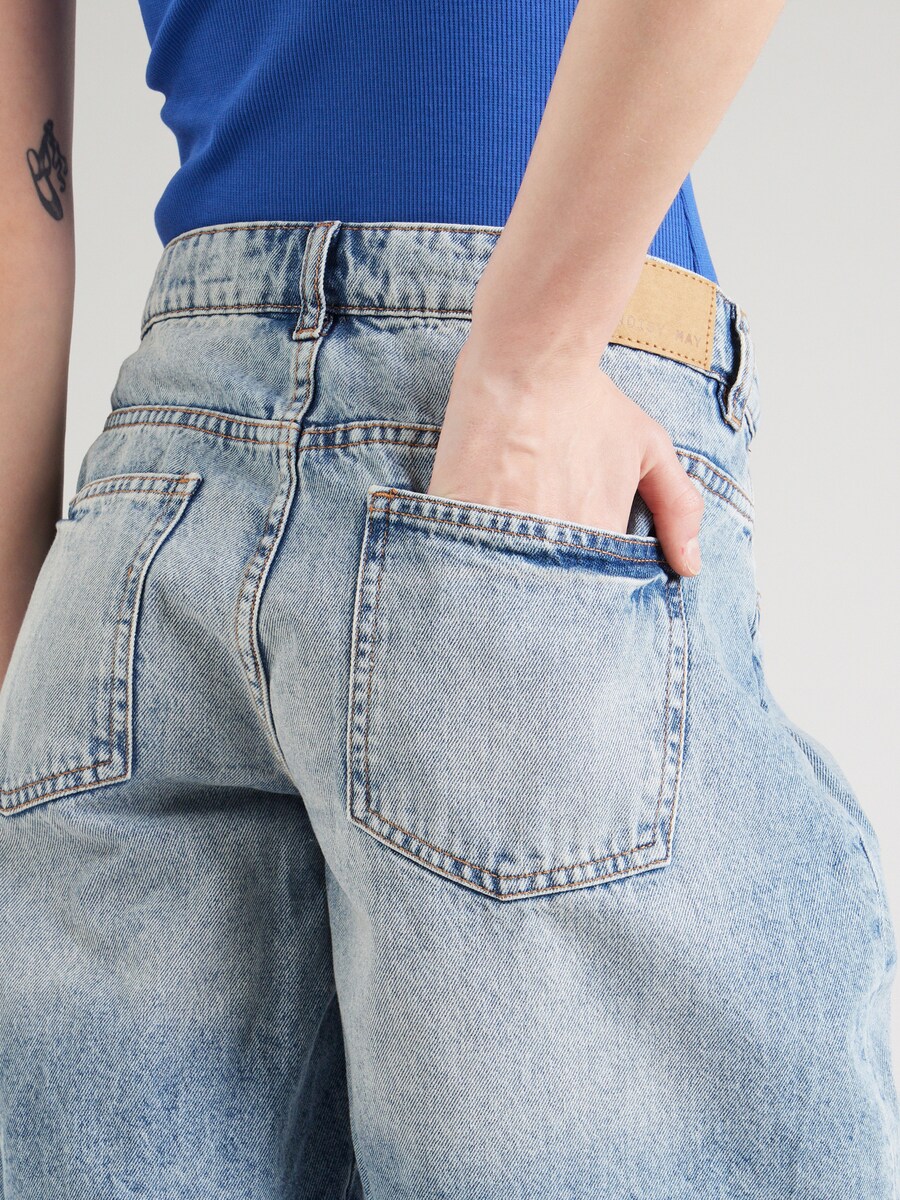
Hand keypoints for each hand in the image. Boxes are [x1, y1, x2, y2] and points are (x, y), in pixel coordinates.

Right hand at [426, 333, 703, 576]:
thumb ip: (679, 508)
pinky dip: (468, 563)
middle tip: (538, 588)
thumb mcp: (649, 448)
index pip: (597, 596)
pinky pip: (465, 562)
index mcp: (602, 537)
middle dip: (545, 603)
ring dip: (506, 586)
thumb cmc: (588, 399)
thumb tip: (691, 567)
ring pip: (507, 586)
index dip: (585, 600)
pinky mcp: (461, 519)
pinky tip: (471, 550)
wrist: (529, 361)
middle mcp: (558, 543)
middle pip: (551, 599)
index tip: (575, 597)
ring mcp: (508, 534)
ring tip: (503, 570)